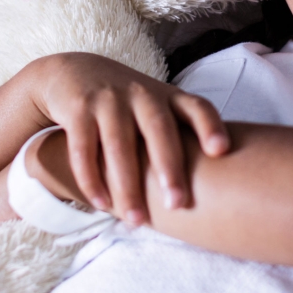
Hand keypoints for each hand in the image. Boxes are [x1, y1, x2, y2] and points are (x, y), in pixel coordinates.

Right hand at [26, 53, 229, 224]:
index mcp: (168, 96)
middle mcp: (141, 94)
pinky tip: (102, 204)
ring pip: (119, 145)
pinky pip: (84, 149)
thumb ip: (181, 132)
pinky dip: (92, 179)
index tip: (221, 150)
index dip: (210, 126)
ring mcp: (109, 100)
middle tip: (178, 204)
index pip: (197, 106)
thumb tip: (221, 183)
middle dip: (169, 168)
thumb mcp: (157, 105)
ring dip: (127, 186)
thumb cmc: (127, 102)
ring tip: (137, 220)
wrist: (72, 72)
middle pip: (159, 130)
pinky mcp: (78, 110)